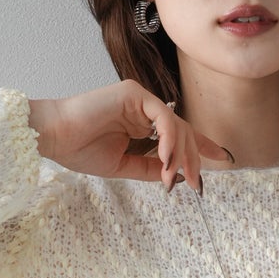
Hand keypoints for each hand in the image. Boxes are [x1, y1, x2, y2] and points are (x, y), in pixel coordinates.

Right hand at [27, 81, 230, 191]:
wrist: (54, 138)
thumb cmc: (80, 150)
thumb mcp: (123, 166)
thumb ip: (151, 167)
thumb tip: (179, 176)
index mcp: (140, 123)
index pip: (179, 133)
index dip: (202, 146)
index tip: (224, 161)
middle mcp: (143, 108)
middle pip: (182, 131)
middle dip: (194, 159)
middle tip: (198, 185)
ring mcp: (139, 98)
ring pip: (176, 125)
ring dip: (180, 155)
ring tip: (176, 178)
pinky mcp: (133, 93)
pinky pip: (162, 116)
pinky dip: (169, 139)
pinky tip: (166, 159)